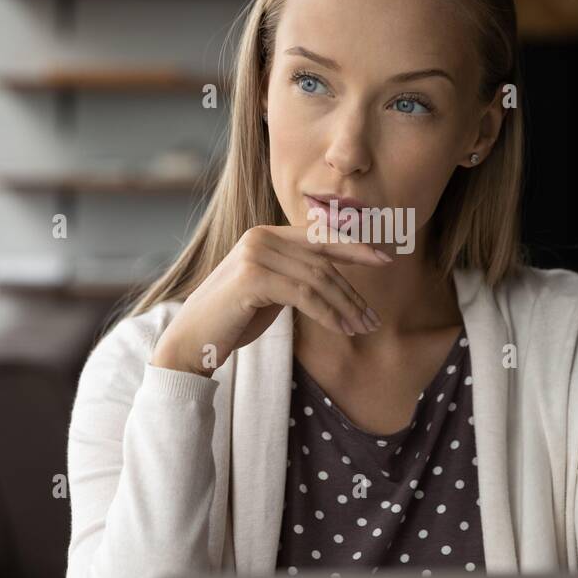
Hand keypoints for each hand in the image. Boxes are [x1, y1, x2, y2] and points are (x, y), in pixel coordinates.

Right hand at [149, 225, 392, 376]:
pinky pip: (305, 295)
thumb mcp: (271, 291)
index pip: (319, 236)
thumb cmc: (233, 320)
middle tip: (372, 318)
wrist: (192, 342)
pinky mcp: (252, 276)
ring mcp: (255, 253)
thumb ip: (297, 277)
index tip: (385, 259)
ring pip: (318, 278)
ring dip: (345, 306)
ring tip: (362, 328)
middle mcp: (260, 236)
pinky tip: (341, 329)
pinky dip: (328, 313)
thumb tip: (337, 279)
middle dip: (353, 290)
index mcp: (265, 234)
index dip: (354, 247)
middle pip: (323, 260)